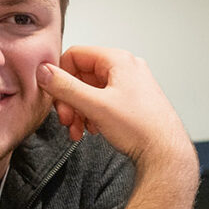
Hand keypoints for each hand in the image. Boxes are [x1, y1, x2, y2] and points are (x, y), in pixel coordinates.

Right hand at [37, 46, 194, 173]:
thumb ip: (65, 87)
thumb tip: (44, 72)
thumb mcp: (95, 105)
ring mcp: (130, 85)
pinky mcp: (132, 101)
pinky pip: (102, 101)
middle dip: (70, 99)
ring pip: (91, 90)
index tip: (55, 96)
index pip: (76, 55)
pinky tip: (92, 130)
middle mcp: (126, 68)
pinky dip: (92, 115)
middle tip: (67, 119)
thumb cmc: (140, 128)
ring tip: (79, 129)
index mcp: (118, 60)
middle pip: (82, 75)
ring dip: (79, 110)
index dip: (61, 75)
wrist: (165, 153)